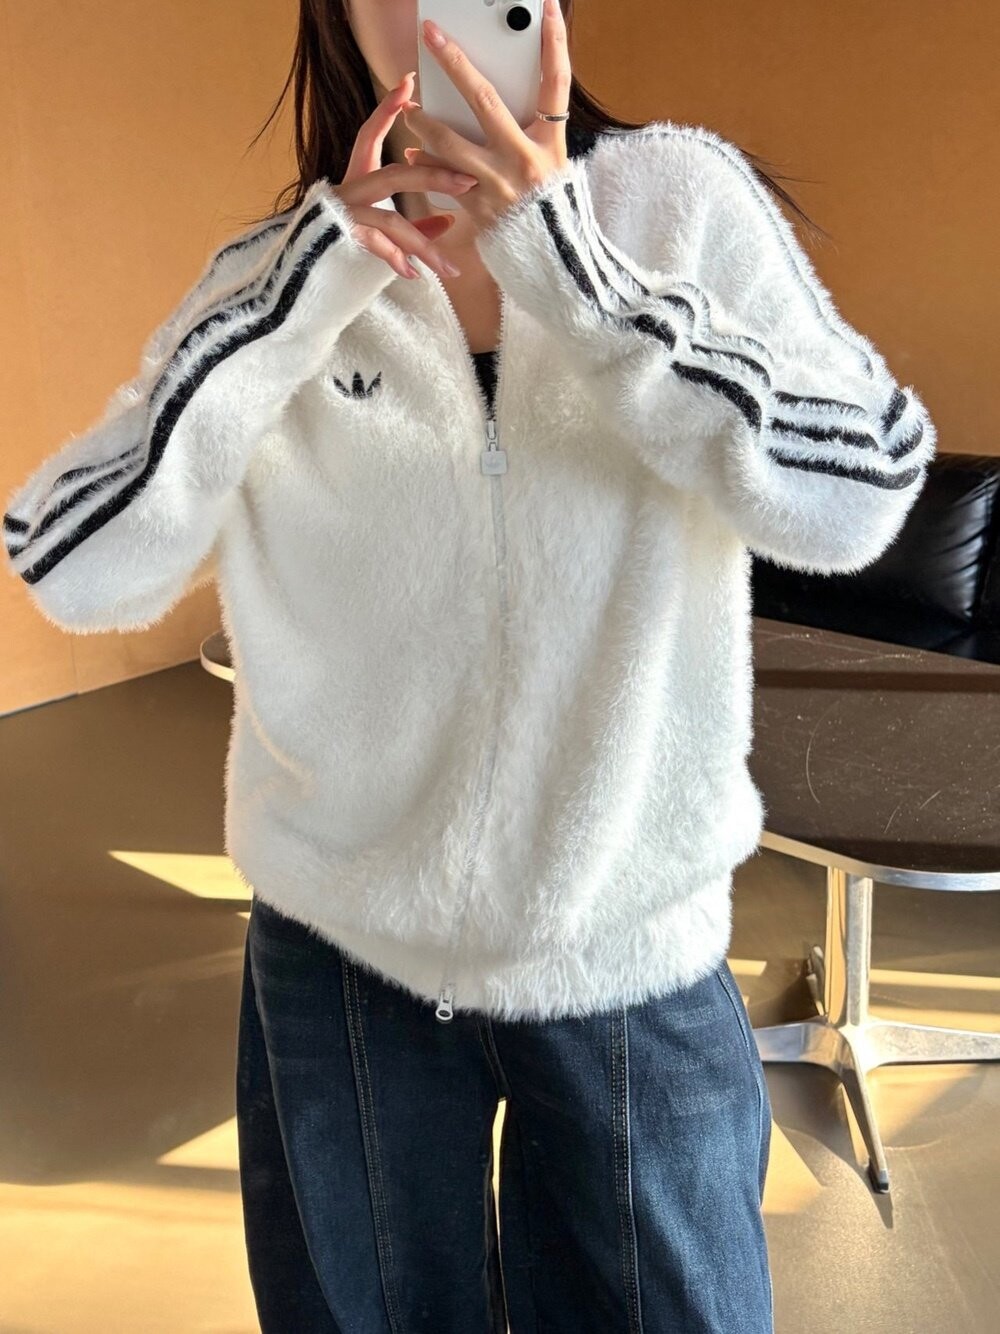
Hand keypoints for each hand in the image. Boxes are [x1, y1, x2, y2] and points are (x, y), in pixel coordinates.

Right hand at [331, 70, 480, 281]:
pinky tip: (414, 274)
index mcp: (357, 176)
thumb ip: (414, 226)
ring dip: (424, 246)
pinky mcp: (340, 236)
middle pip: (395, 175)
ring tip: (450, 268)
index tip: (407, 83)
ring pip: (391, 221)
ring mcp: (344, 212)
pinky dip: (396, 260)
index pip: (370, 134)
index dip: (386, 109)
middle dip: (434, 177)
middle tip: (469, 181)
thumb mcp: (382, 228)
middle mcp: (350, 189)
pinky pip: (375, 246)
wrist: (301, 264)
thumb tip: (449, 221)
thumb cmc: (344, 238)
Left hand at [400, 0, 571, 234]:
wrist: (550, 257)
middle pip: (485, 100)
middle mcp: (524, 159)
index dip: (555, 43)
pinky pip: (444, 181)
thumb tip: (498, 94)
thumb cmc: (549, 205)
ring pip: (450, 143)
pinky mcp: (478, 207)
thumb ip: (531, 129)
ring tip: (411, 112)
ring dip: (424, 123)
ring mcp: (498, 184)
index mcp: (550, 142)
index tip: (548, 9)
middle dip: (454, 64)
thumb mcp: (553, 161)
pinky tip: (413, 157)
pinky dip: (426, 167)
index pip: (556, 82)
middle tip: (432, 37)